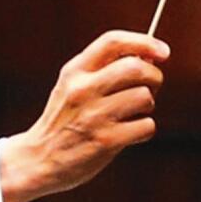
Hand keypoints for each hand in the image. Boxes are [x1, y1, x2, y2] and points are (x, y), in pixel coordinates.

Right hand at [0, 30, 169, 201]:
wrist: (38, 160)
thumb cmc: (63, 120)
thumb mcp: (71, 86)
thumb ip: (103, 69)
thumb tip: (149, 57)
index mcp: (74, 72)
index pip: (113, 41)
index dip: (144, 42)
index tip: (163, 51)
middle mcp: (83, 90)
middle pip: (136, 67)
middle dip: (154, 76)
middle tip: (151, 87)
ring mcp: (94, 116)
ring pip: (145, 96)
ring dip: (148, 106)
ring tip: (133, 114)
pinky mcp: (105, 141)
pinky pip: (146, 126)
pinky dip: (144, 130)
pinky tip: (130, 134)